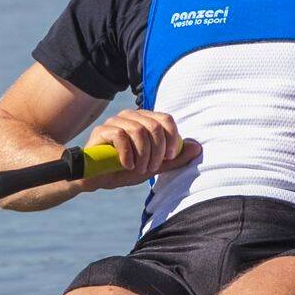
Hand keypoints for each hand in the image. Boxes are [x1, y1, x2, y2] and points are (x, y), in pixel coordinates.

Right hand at [81, 109, 200, 189]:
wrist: (97, 178)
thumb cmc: (126, 170)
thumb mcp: (153, 166)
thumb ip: (174, 159)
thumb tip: (197, 147)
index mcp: (145, 120)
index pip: (166, 119)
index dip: (171, 138)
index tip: (169, 157)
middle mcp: (131, 116)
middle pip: (154, 126)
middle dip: (156, 151)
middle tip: (151, 167)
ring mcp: (115, 121)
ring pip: (138, 130)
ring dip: (142, 155)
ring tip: (138, 168)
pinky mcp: (101, 130)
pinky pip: (120, 136)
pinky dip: (127, 154)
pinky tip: (126, 165)